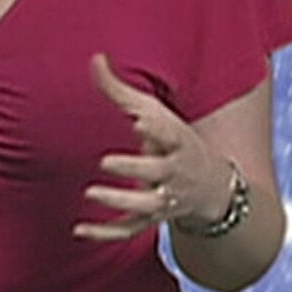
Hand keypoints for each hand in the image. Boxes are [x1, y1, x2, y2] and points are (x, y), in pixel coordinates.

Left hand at [73, 54, 231, 241]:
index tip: (139, 120)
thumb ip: (120, 89)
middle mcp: (175, 172)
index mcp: (177, 141)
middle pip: (159, 173)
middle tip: (105, 162)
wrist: (213, 186)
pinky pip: (130, 232)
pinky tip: (79, 231)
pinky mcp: (152, 220)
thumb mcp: (153, 112)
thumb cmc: (172, 139)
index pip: (171, 134)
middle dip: (135, 169)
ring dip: (120, 202)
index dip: (157, 129)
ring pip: (147, 207)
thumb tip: (95, 58)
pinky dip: (106, 234)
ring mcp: (165, 200)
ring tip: (91, 192)